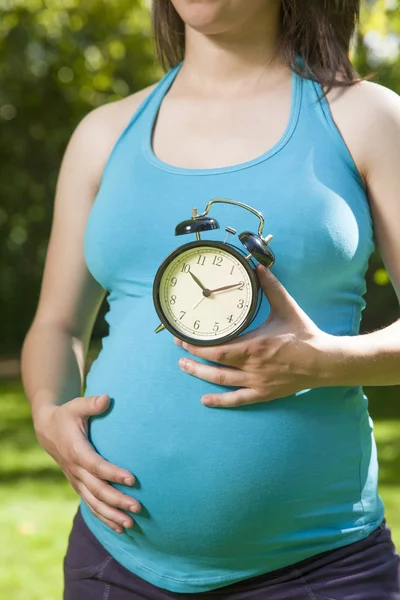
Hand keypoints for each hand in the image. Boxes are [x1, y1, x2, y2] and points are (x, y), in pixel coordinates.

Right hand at [34, 395, 141, 532]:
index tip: (133, 479)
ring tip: (131, 525)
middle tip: (137, 507)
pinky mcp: (79, 485)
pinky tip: (119, 528)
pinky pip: (91, 505)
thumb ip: (91, 404)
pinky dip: (104, 518)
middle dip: (117, 500)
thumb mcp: (76, 405)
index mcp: (76, 450)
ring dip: (112, 515)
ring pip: (93, 503)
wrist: (47, 430)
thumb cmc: (67, 415)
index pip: (96, 465)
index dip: (113, 473)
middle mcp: (75, 469)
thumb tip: (107, 398)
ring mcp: (76, 480)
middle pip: (97, 489)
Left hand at [174, 264, 338, 406]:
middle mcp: (251, 366)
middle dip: (192, 356)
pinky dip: (221, 401)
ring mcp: (257, 382)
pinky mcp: (264, 393)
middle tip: (178, 349)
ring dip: (200, 374)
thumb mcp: (286, 307)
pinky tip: (206, 400)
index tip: (181, 335)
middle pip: (213, 364)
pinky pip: (239, 399)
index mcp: (253, 345)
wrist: (324, 360)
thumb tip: (258, 267)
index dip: (196, 344)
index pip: (216, 347)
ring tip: (183, 366)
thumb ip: (271, 287)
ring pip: (221, 381)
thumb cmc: (304, 334)